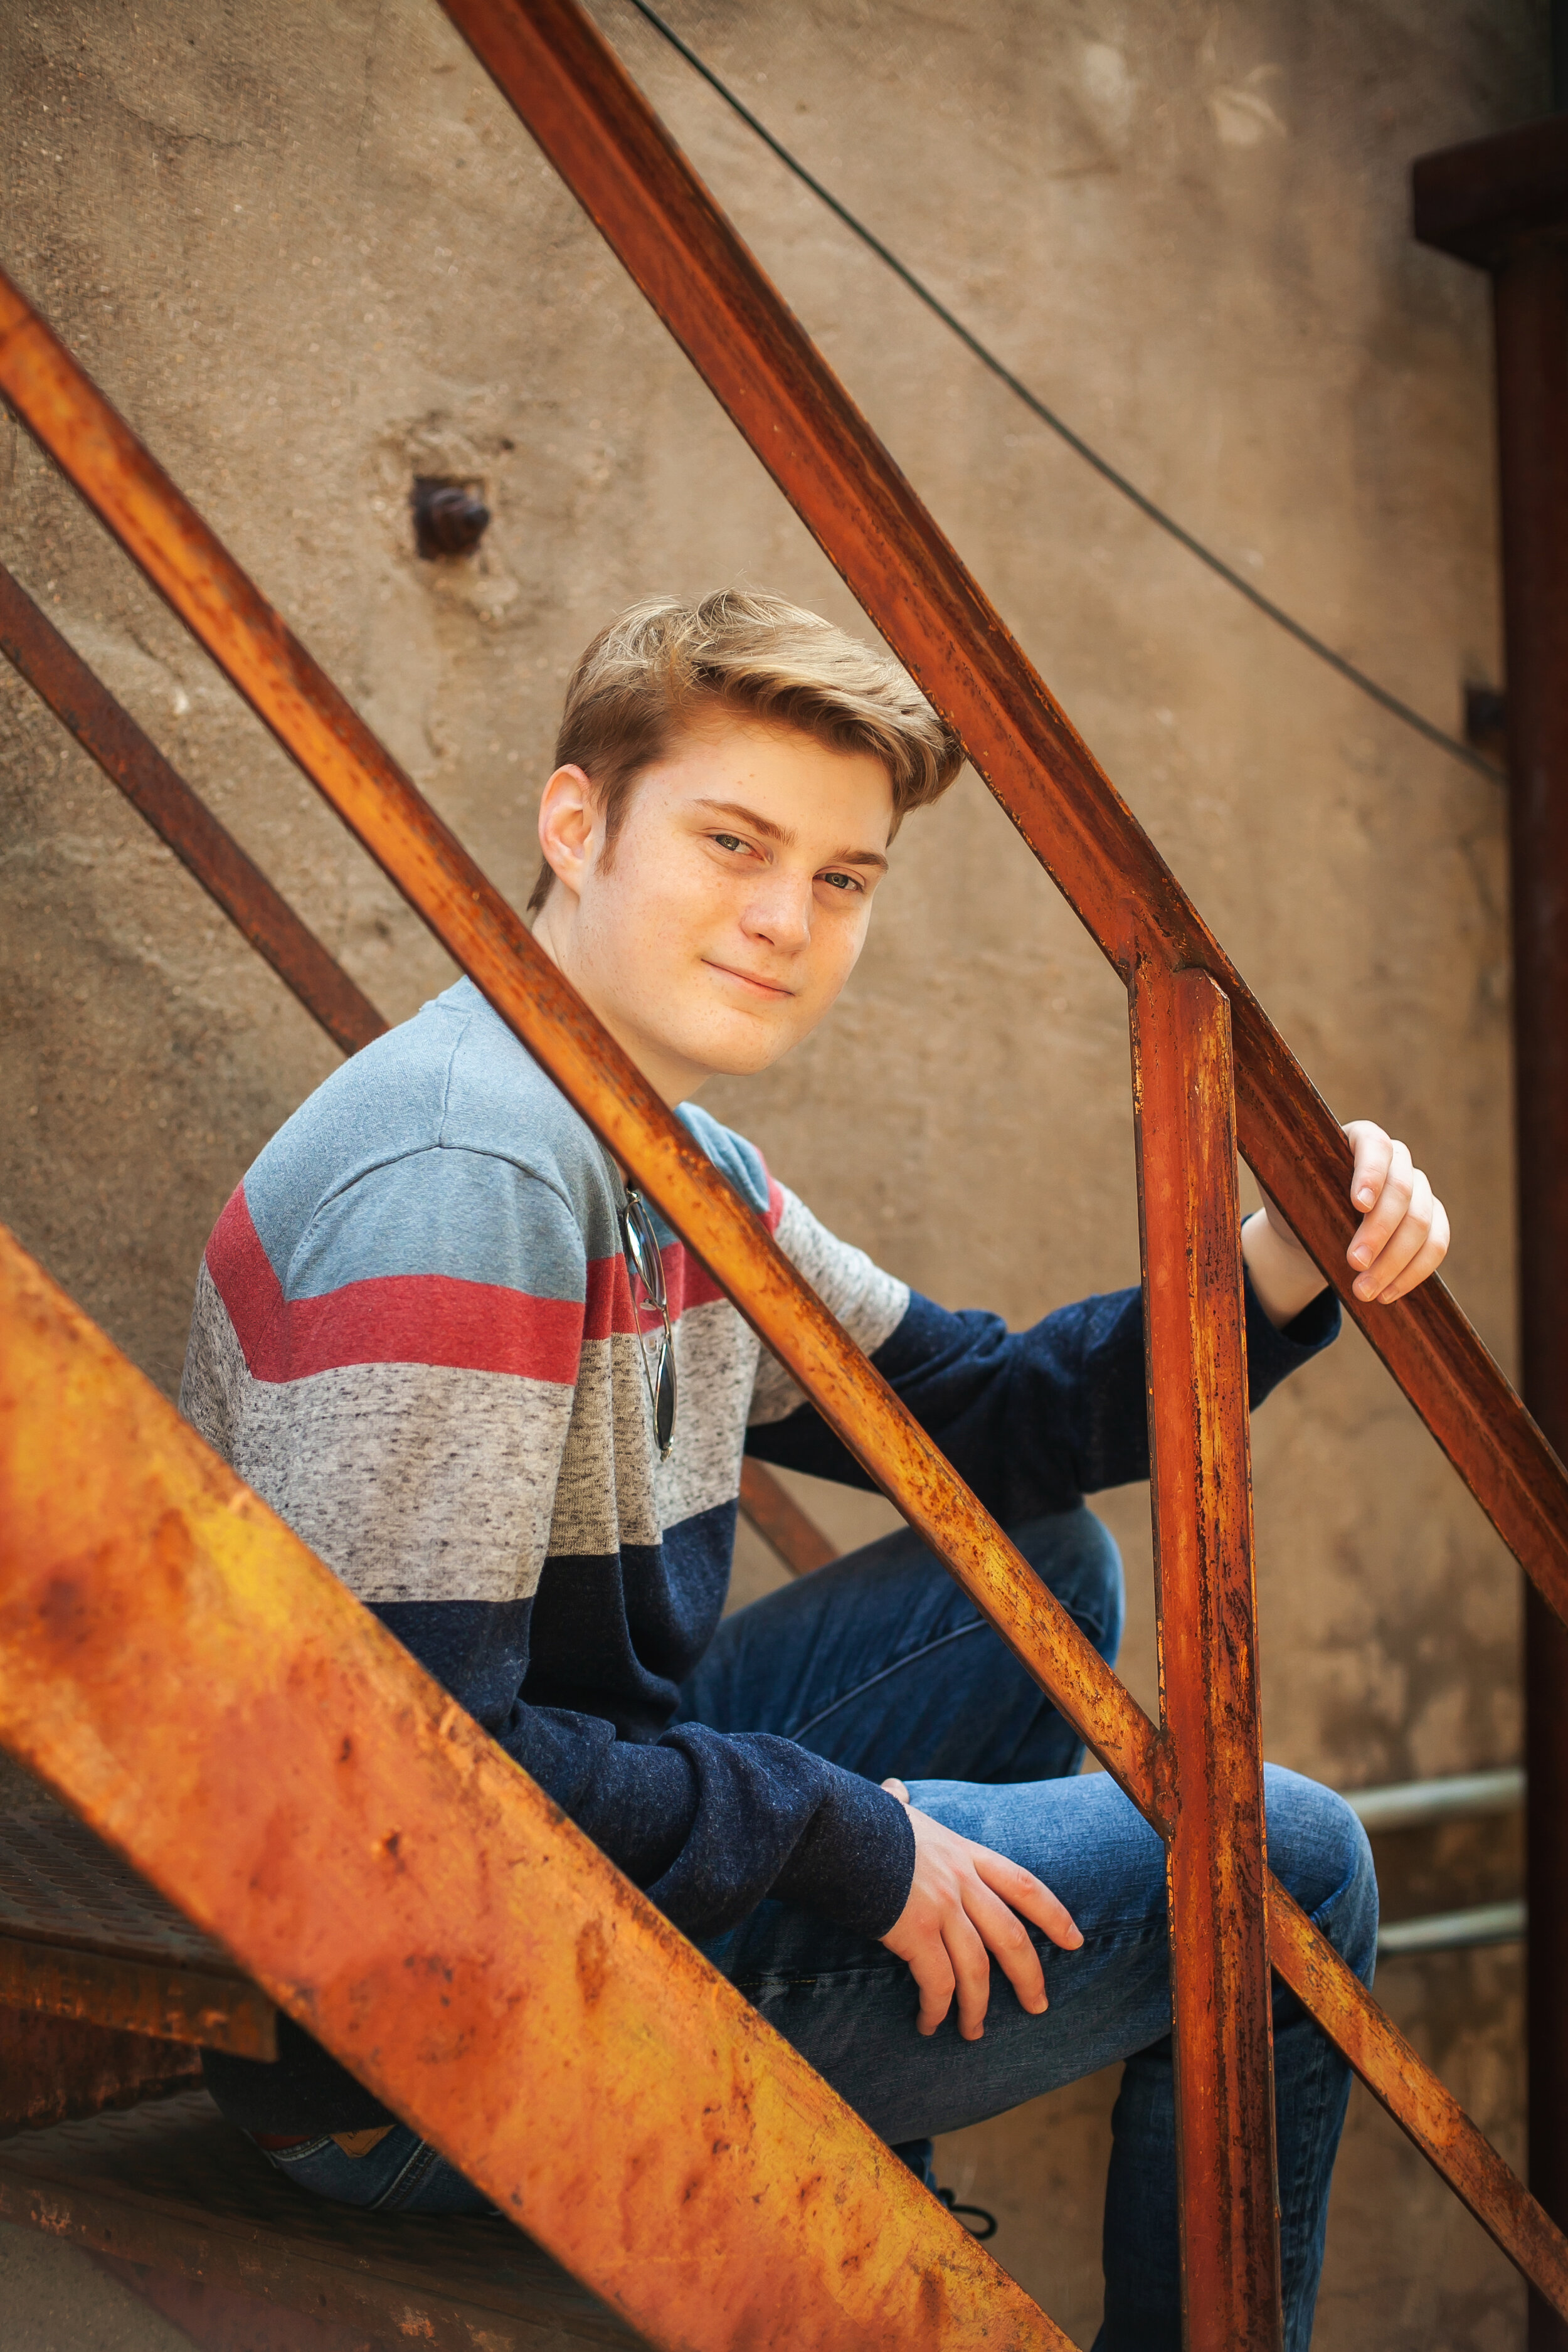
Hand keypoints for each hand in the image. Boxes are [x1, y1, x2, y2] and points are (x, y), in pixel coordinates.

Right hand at [878, 1778, 1081, 2039]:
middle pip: (1011, 1936)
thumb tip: (895, 1788)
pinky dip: (937, 2009)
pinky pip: (937, 1983)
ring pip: (977, 1970)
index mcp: (963, 1852)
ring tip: (973, 2032)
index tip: (1075, 1940)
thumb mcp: (896, 1809)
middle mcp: (961, 1881)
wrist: (834, 1826)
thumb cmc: (859, 1818)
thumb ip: (902, 1803)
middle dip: (1029, 1976)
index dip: (1054, 1914)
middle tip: (1039, 2006)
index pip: (1024, 1884)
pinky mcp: (915, 1932)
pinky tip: (929, 2023)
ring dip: (978, 2007)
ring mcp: (941, 1907)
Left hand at [1241, 1120, 1449, 1326]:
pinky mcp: (1430, 1222)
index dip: (1371, 1173)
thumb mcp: (1276, 1182)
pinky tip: (1387, 1294)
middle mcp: (1395, 1160)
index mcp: (1358, 1139)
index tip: (1356, 1204)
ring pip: (1423, 1222)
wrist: (1307, 1236)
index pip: (1374, 1144)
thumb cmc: (1291, 1203)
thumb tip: (1228, 1133)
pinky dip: (1415, 1271)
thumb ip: (1268, 1159)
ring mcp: (1418, 1190)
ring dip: (1395, 1261)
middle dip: (1379, 1232)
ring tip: (1363, 1291)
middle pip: (1404, 1190)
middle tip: (1353, 1264)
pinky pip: (1437, 1244)